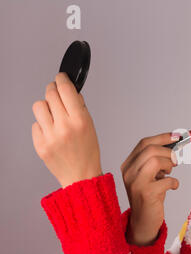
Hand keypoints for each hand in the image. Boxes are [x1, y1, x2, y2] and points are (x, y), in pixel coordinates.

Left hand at [31, 72, 102, 188]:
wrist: (81, 176)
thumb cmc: (88, 152)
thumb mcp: (91, 127)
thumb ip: (80, 108)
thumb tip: (70, 92)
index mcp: (80, 120)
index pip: (66, 89)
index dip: (62, 79)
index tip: (60, 77)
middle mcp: (64, 126)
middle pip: (50, 94)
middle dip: (53, 90)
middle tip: (55, 93)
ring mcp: (50, 136)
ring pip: (39, 106)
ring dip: (46, 107)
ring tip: (53, 115)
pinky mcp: (39, 144)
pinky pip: (35, 124)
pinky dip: (42, 125)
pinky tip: (51, 133)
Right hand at [121, 132, 179, 245]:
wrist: (143, 221)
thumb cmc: (150, 195)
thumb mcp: (151, 175)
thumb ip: (157, 160)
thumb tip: (176, 143)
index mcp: (128, 165)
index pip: (144, 143)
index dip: (163, 137)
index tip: (178, 135)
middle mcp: (128, 172)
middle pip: (150, 149)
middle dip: (168, 152)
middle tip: (175, 162)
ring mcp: (136, 183)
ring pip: (155, 161)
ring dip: (169, 165)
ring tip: (170, 173)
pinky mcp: (146, 194)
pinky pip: (165, 181)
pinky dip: (174, 182)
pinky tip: (172, 187)